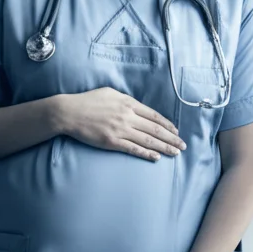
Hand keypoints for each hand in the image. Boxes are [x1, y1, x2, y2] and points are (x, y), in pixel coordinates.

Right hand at [56, 88, 185, 160]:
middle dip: (171, 138)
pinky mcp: (112, 142)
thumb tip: (137, 107)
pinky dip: (146, 154)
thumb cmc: (88, 101)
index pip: (153, 116)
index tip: (176, 131)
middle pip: (155, 130)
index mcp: (128, 103)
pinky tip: (156, 158)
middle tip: (183, 145)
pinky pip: (133, 149)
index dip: (167, 125)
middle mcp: (127, 117)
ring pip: (148, 141)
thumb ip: (125, 100)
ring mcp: (120, 130)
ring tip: (175, 153)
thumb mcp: (110, 93)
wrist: (69, 112)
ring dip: (164, 148)